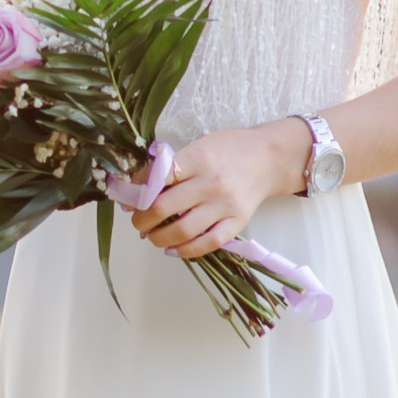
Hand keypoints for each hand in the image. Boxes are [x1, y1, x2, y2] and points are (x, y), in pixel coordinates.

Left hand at [133, 120, 307, 257]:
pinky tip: (173, 249)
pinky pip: (208, 244)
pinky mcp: (237, 223)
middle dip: (141, 219)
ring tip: (151, 236)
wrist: (268, 158)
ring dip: (158, 238)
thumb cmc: (228, 149)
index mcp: (198, 159)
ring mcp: (225, 206)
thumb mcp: (199, 146)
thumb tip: (138, 190)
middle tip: (137, 221)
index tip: (129, 198)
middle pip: (163, 209)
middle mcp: (210, 183)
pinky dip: (185, 251)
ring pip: (182, 231)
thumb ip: (172, 166)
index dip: (137, 191)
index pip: (157, 178)